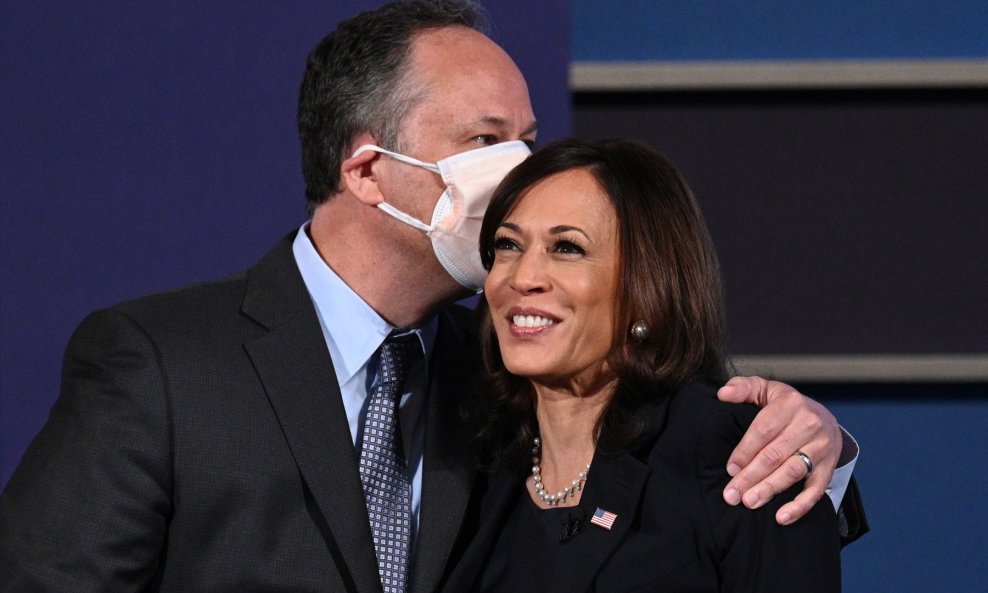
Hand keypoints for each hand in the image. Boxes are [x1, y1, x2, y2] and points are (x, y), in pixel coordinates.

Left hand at [717, 376, 840, 525]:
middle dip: (751, 476)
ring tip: (750, 502)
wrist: (825, 418)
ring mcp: (821, 448)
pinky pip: (815, 490)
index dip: (745, 451)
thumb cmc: (786, 406)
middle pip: (775, 454)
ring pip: (793, 472)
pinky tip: (782, 517)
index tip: (730, 468)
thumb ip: (743, 388)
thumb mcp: (766, 390)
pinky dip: (800, 506)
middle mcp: (808, 425)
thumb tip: (722, 394)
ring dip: (770, 489)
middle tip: (732, 494)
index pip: (764, 430)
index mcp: (790, 404)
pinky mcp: (829, 467)